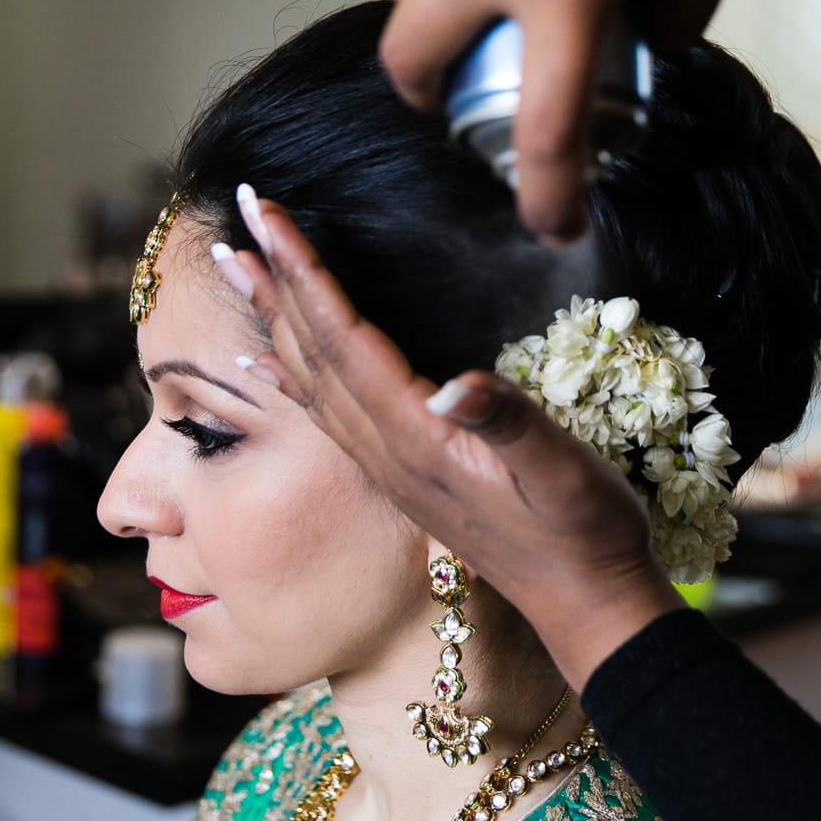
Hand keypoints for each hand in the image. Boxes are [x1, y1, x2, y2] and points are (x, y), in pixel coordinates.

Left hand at [223, 192, 682, 690]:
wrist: (585, 607)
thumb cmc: (584, 535)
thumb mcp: (562, 475)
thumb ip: (508, 425)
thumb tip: (457, 385)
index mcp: (419, 438)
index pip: (345, 339)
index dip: (304, 272)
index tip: (265, 214)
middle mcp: (390, 450)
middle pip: (313, 352)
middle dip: (273, 279)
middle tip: (235, 213)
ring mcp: (392, 467)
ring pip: (313, 379)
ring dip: (274, 317)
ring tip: (239, 267)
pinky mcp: (405, 477)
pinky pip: (328, 414)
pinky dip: (292, 376)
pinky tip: (268, 365)